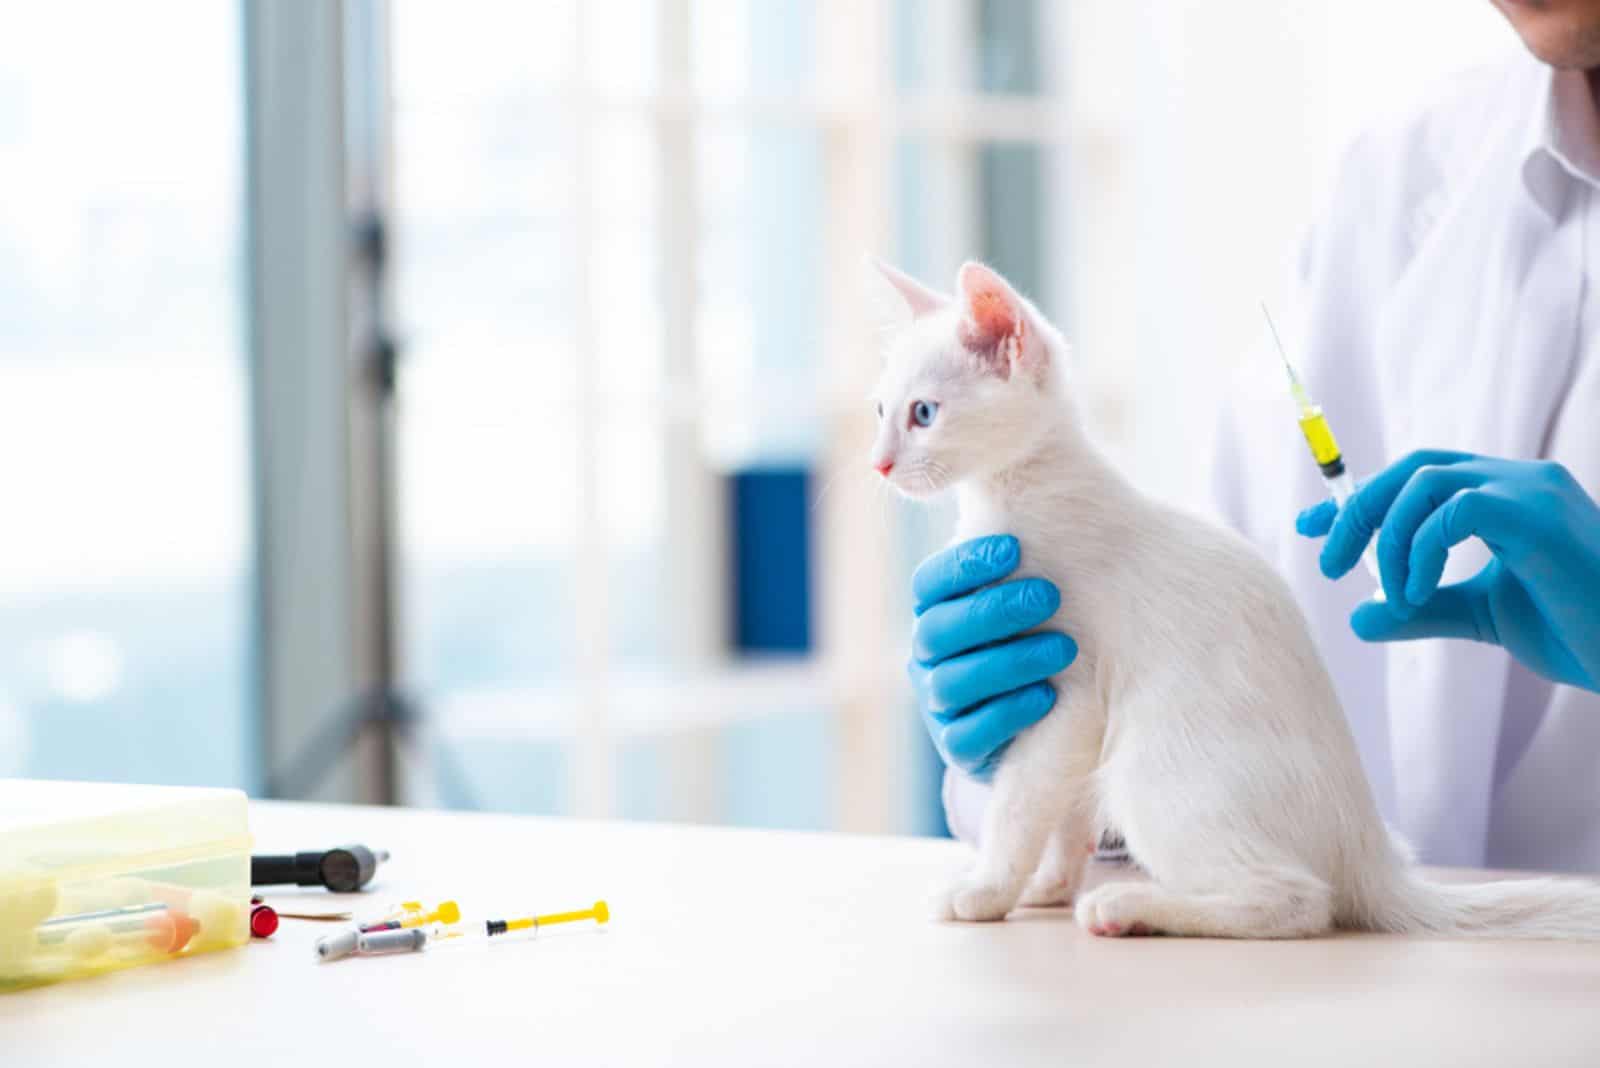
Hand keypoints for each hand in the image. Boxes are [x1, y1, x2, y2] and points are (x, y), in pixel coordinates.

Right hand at [908, 535, 1077, 780]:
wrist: (1047, 722)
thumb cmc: (1039, 642)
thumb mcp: (1026, 604)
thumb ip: (1024, 568)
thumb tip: (1059, 509)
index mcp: (935, 615)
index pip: (928, 584)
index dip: (964, 565)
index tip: (1015, 548)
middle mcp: (927, 659)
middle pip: (938, 630)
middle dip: (994, 610)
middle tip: (1050, 596)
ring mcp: (939, 707)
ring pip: (952, 682)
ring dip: (1009, 661)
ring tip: (1063, 647)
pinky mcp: (959, 750)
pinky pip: (969, 734)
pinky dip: (1008, 713)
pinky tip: (1047, 695)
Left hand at [1296, 449, 1599, 692]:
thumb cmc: (1580, 629)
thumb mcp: (1483, 617)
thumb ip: (1423, 609)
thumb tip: (1356, 619)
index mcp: (1505, 497)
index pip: (1416, 477)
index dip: (1357, 498)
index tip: (1310, 529)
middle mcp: (1517, 480)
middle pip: (1411, 469)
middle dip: (1356, 511)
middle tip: (1328, 562)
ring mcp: (1530, 490)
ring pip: (1424, 481)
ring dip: (1386, 535)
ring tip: (1389, 593)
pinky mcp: (1536, 514)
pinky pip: (1452, 509)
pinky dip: (1418, 548)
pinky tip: (1415, 591)